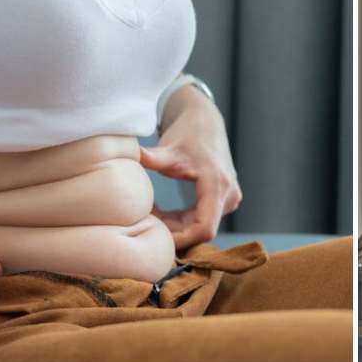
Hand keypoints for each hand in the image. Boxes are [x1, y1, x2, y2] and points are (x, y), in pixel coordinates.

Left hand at [140, 96, 240, 249]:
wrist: (205, 121)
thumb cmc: (188, 133)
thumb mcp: (170, 148)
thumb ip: (152, 158)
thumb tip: (132, 158)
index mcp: (217, 185)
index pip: (204, 229)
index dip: (181, 239)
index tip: (155, 240)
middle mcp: (228, 195)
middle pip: (201, 230)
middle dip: (173, 232)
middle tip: (145, 226)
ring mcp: (228, 198)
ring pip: (200, 227)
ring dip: (176, 226)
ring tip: (151, 216)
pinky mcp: (223, 199)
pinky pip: (202, 219)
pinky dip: (181, 220)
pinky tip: (162, 213)